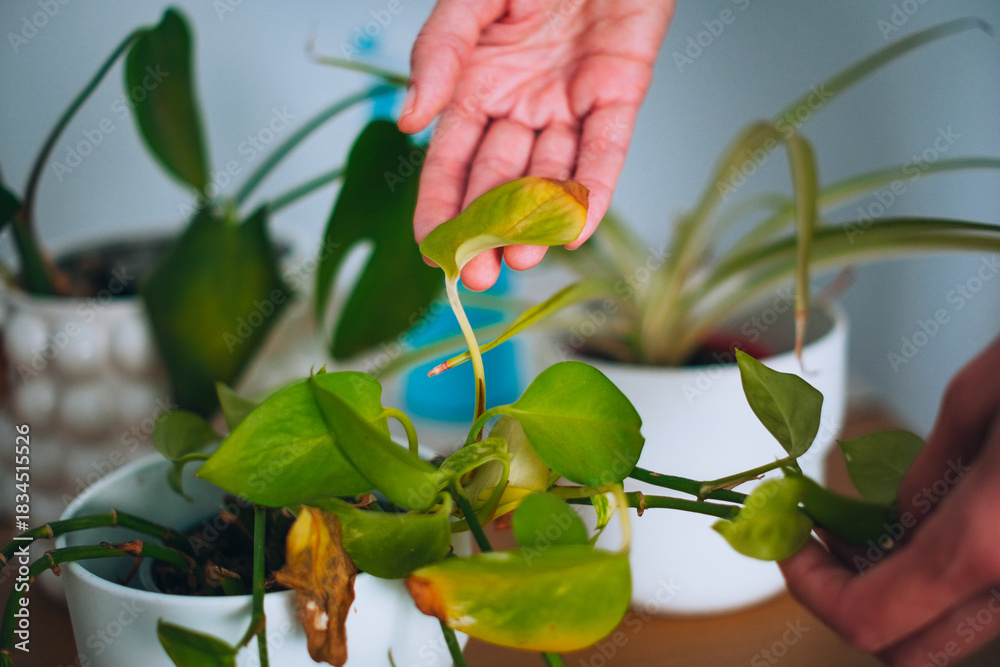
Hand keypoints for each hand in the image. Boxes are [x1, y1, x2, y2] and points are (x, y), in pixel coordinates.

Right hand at [399, 0, 673, 289]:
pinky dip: (594, 186)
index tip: (434, 252)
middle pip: (498, 180)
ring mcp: (569, 103)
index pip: (450, 162)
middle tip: (478, 276)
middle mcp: (520, 105)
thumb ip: (440, 54)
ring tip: (522, 256)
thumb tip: (408, 121)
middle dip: (487, 230)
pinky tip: (578, 226)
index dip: (441, 207)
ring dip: (537, 219)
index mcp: (475, 86)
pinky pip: (606, 148)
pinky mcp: (619, 93)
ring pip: (550, 174)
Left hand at [779, 334, 999, 665]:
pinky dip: (949, 580)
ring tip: (873, 525)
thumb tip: (894, 519)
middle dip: (849, 601)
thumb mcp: (984, 396)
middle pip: (907, 653)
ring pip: (954, 632)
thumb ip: (931, 473)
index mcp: (990, 540)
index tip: (790, 540)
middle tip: (825, 538)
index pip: (867, 620)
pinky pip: (996, 601)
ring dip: (898, 594)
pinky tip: (937, 523)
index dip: (809, 588)